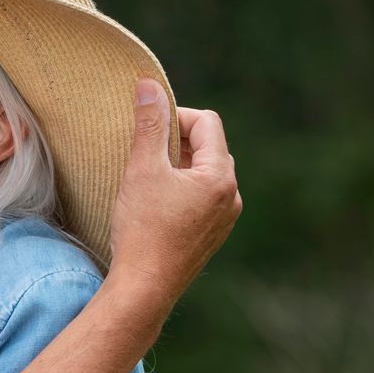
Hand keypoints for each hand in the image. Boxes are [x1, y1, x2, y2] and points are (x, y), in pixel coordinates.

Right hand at [106, 79, 240, 312]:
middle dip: (177, 142)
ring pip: (204, 173)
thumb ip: (150, 124)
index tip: (147, 128)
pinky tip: (156, 203)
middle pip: (208, 146)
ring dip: (178, 166)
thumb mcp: (142, 169)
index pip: (206, 122)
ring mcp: (224, 219)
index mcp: (220, 176)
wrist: (144, 287)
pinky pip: (202, 198)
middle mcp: (231, 196)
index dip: (175, 116)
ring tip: (148, 178)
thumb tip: (149, 85)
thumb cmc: (142, 229)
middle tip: (145, 152)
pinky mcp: (212, 235)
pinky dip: (181, 189)